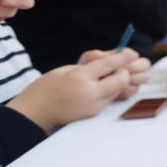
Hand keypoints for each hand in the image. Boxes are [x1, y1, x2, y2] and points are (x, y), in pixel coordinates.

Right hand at [8, 50, 139, 131]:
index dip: (123, 58)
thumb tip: (111, 61)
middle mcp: (89, 92)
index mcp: (80, 77)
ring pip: (117, 90)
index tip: (132, 53)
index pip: (110, 65)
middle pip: (121, 80)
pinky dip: (108, 91)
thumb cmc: (46, 87)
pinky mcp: (94, 113)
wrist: (34, 112)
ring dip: (117, 82)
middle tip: (118, 68)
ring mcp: (93, 105)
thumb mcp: (65, 70)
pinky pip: (109, 99)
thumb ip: (88, 66)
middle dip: (124, 72)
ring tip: (105, 78)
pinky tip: (98, 88)